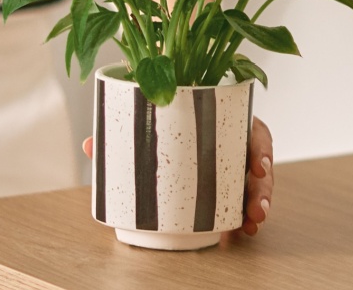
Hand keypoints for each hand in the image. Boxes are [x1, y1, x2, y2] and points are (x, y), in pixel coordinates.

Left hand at [81, 115, 274, 236]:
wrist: (164, 144)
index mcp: (224, 120)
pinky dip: (245, 217)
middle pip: (259, 163)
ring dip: (258, 204)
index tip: (257, 165)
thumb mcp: (149, 128)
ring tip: (252, 224)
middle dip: (262, 188)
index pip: (250, 128)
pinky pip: (245, 200)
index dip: (259, 147)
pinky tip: (242, 231)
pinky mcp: (233, 186)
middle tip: (257, 208)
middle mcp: (235, 142)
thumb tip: (90, 144)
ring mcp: (236, 166)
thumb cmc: (163, 127)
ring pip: (257, 185)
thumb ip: (123, 135)